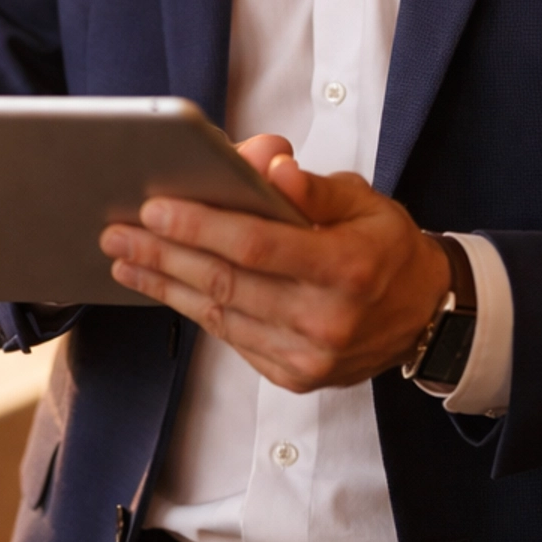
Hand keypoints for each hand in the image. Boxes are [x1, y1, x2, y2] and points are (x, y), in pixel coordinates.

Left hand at [100, 135, 451, 393]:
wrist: (424, 315)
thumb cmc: (387, 248)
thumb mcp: (364, 203)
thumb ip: (312, 188)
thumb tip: (268, 165)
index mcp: (348, 267)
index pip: (257, 245)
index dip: (201, 226)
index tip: (155, 207)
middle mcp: (328, 319)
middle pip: (227, 283)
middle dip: (164, 254)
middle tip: (117, 232)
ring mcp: (309, 356)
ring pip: (221, 316)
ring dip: (165, 285)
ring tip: (125, 258)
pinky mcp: (294, 376)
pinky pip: (232, 338)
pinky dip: (193, 309)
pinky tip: (164, 286)